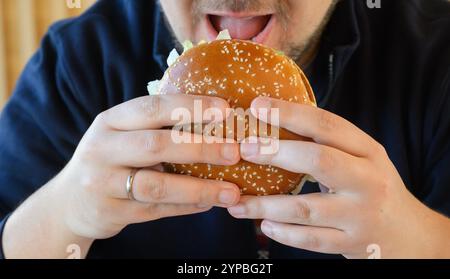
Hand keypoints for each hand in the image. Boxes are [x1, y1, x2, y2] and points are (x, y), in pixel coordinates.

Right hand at [3, 94, 240, 257]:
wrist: (68, 202)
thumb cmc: (109, 160)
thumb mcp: (121, 135)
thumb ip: (156, 127)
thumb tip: (215, 120)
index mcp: (110, 122)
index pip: (152, 108)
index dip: (189, 107)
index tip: (225, 110)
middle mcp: (102, 149)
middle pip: (155, 145)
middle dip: (200, 147)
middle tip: (234, 152)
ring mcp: (103, 183)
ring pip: (157, 186)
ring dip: (199, 188)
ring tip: (231, 191)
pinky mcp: (110, 212)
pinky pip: (156, 211)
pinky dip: (186, 207)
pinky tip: (209, 204)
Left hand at [228, 97, 449, 257]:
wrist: (406, 233)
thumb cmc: (372, 186)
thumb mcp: (361, 158)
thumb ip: (327, 143)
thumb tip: (273, 123)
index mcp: (368, 150)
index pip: (327, 125)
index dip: (290, 113)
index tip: (258, 106)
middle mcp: (367, 180)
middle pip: (319, 160)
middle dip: (277, 152)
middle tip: (244, 149)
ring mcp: (360, 214)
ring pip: (306, 208)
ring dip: (266, 205)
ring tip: (237, 203)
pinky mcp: (352, 243)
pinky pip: (311, 239)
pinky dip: (284, 233)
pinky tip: (264, 225)